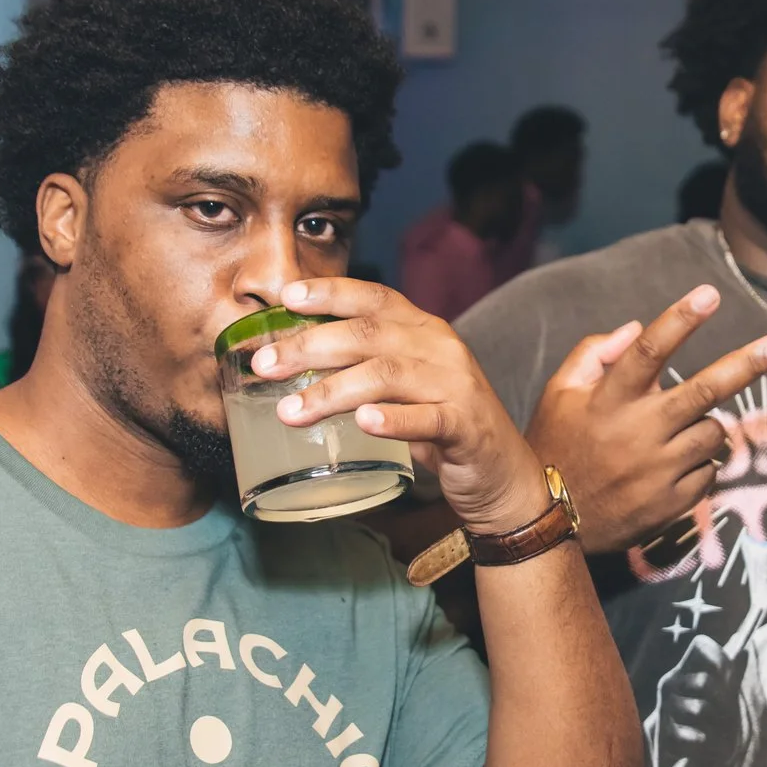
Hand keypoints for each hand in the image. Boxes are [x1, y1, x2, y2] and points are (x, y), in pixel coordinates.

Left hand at [256, 279, 549, 534]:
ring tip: (290, 410)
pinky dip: (394, 419)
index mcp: (423, 330)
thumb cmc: (442, 425)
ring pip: (388, 375)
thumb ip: (364, 366)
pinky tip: (365, 424)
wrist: (502, 474)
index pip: (374, 298)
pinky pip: (428, 418)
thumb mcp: (404, 386)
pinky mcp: (467, 426)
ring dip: (333, 391)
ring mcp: (457, 385)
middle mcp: (441, 348)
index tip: (286, 296)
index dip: (330, 293)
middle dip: (310, 346)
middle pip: (370, 334)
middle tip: (264, 365)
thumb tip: (291, 360)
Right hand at [524, 286, 766, 552]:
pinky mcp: (672, 504)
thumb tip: (638, 327)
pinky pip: (709, 472)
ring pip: (713, 433)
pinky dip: (698, 464)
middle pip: (704, 391)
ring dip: (705, 425)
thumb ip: (594, 353)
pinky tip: (668, 469)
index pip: (648, 352)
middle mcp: (637, 433)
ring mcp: (658, 472)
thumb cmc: (557, 445)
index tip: (710, 293)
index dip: (680, 320)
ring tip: (673, 435)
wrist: (550, 524)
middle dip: (748, 364)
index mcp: (609, 401)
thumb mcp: (559, 393)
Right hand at [654, 632, 747, 766]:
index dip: (719, 657)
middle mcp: (670, 682)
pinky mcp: (664, 731)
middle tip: (729, 711)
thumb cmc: (706, 714)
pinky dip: (704, 740)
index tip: (730, 676)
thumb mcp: (719, 692)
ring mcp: (665, 706)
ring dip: (716, 722)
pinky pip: (692, 733)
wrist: (682, 747)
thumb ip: (730, 673)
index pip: (700, 646)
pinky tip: (703, 740)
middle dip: (723, 699)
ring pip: (700, 708)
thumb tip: (745, 651)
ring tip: (716, 728)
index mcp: (684, 668)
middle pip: (704, 681)